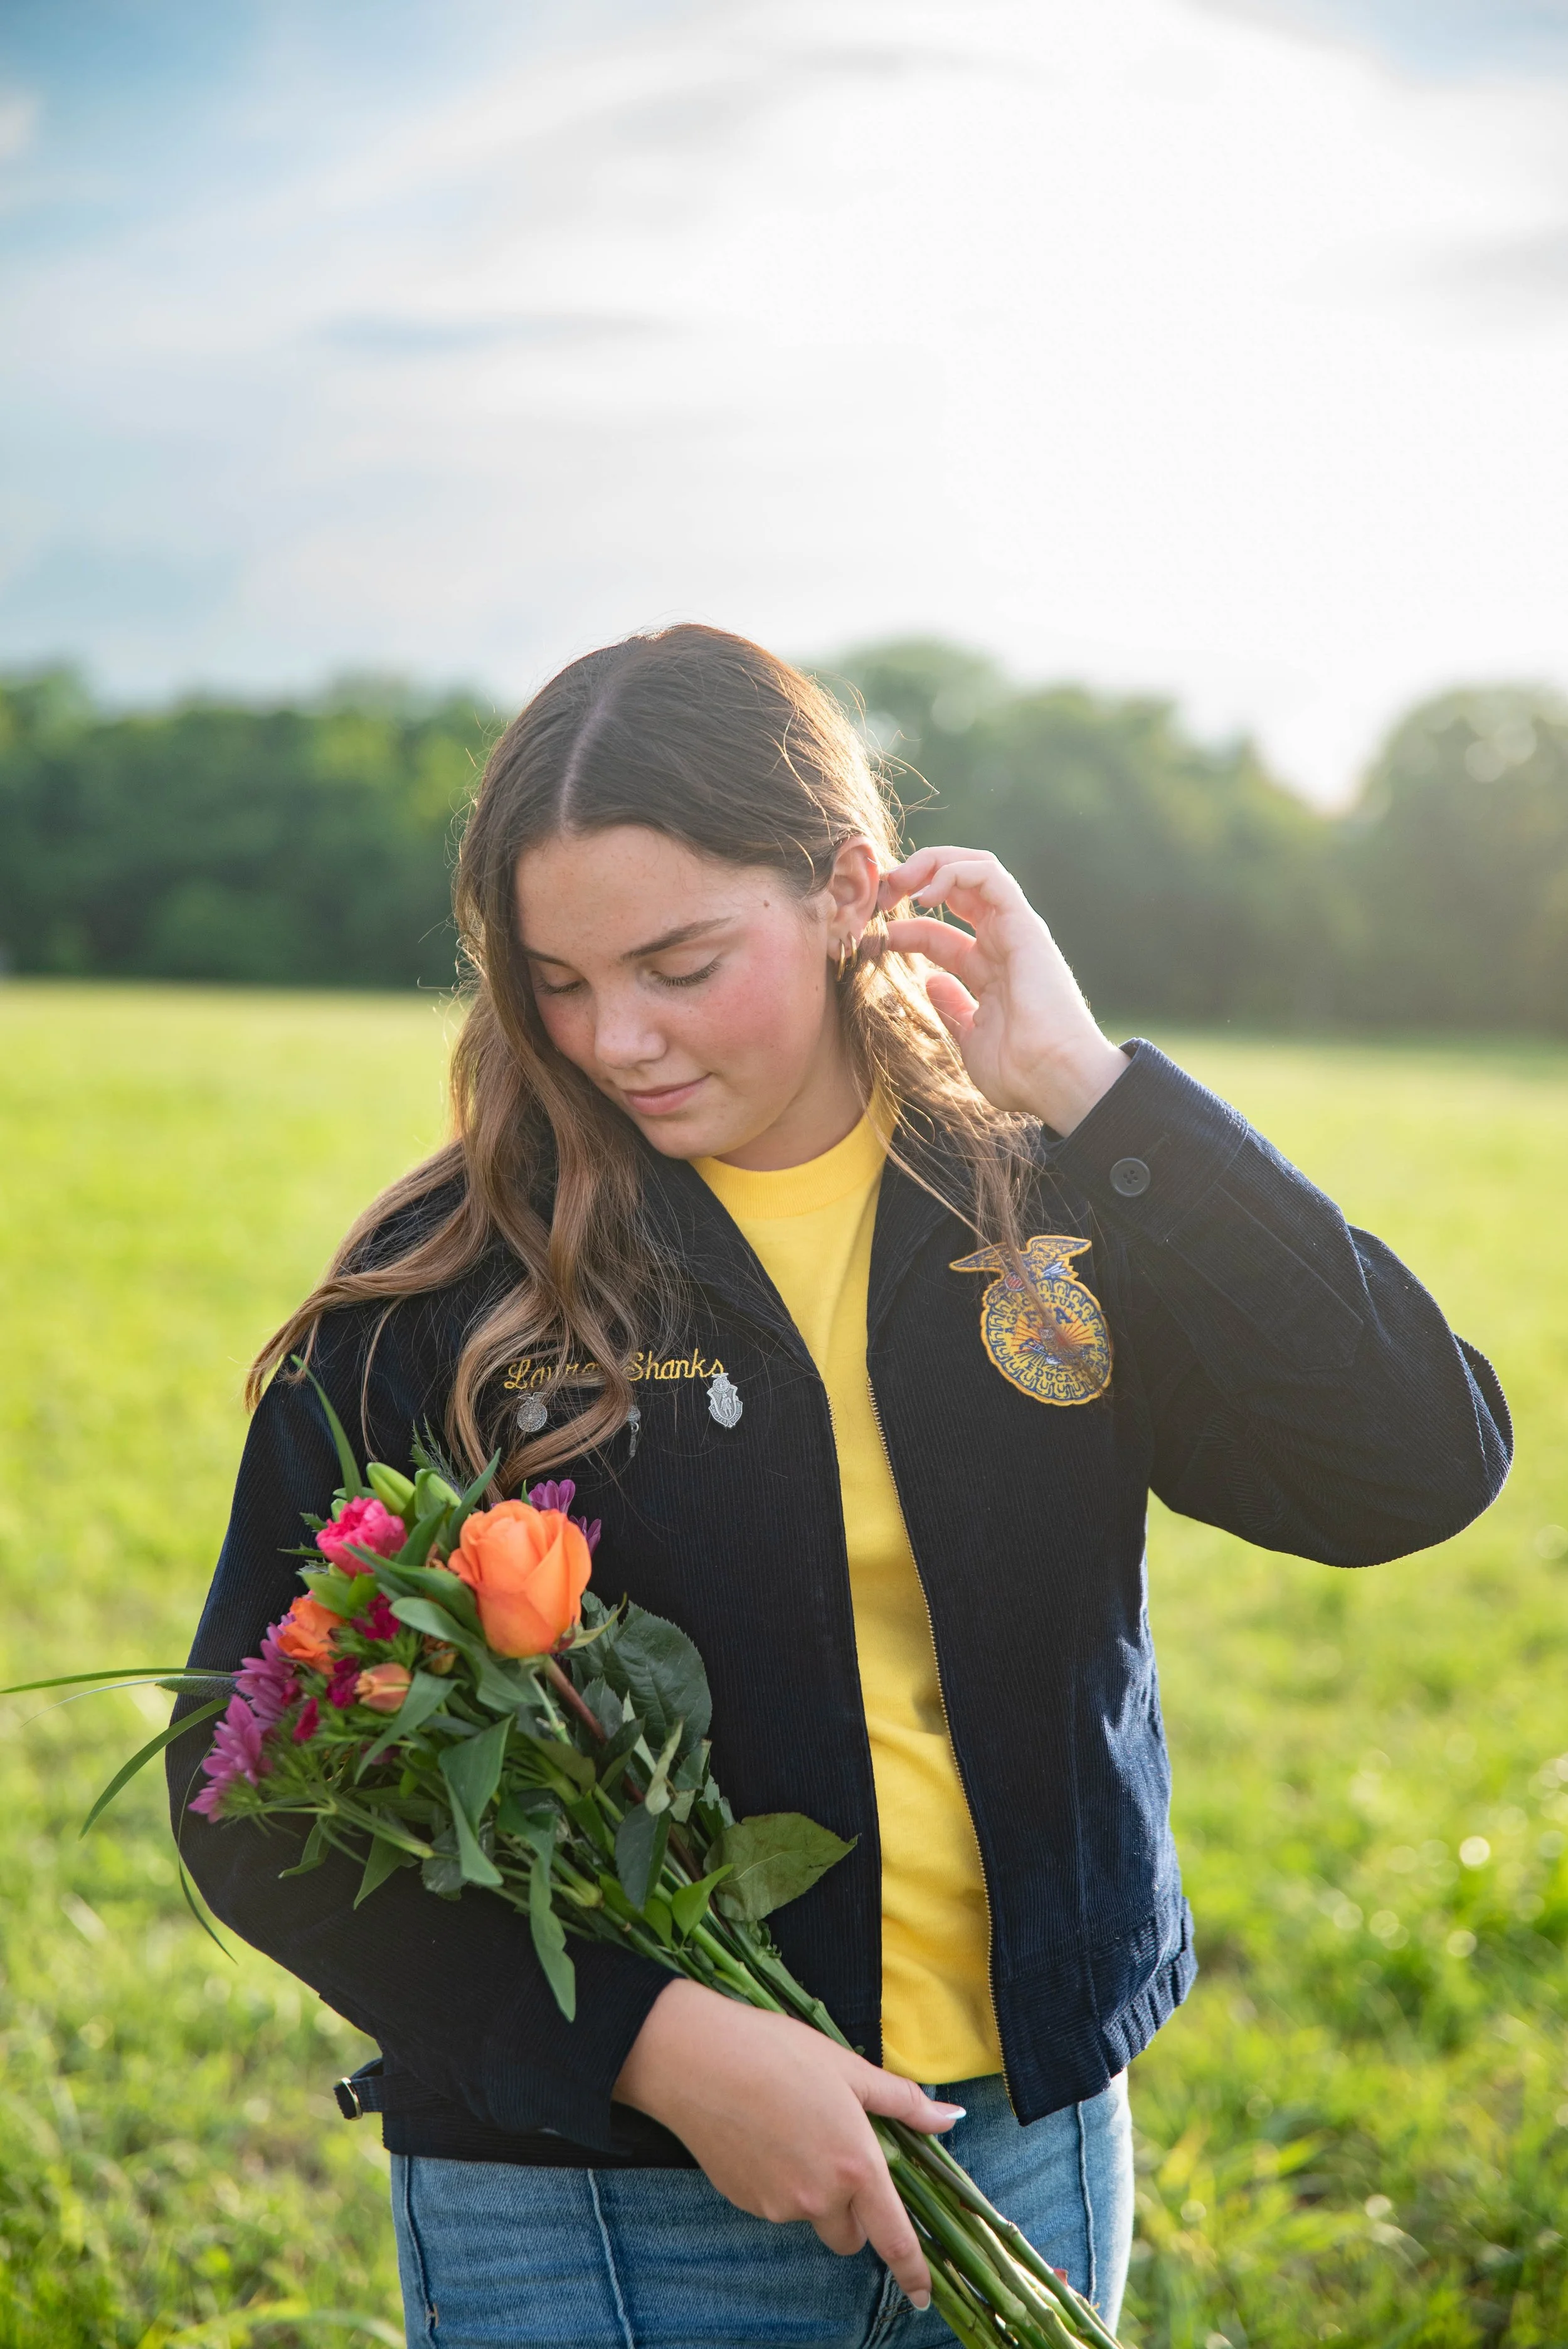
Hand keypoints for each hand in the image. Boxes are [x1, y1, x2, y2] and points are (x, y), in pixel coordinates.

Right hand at [613, 1979, 963, 2307]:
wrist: (697, 2058)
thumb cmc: (777, 2052)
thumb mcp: (848, 2068)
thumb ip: (903, 2103)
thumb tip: (951, 2118)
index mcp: (855, 2166)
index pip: (894, 2239)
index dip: (913, 2272)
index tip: (923, 2296)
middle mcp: (820, 2198)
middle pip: (850, 2235)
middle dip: (853, 2211)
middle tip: (838, 2153)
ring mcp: (779, 2206)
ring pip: (811, 2216)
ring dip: (813, 2191)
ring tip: (791, 2126)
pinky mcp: (746, 2202)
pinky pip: (777, 2204)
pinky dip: (779, 2182)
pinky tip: (763, 2135)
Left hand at [876, 846, 1128, 1133]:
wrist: (1054, 1079)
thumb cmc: (1019, 1071)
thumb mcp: (971, 1039)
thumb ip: (953, 1007)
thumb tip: (933, 983)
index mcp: (990, 972)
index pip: (939, 935)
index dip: (904, 930)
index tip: (872, 939)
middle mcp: (1002, 944)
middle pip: (957, 889)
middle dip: (913, 881)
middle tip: (879, 895)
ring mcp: (1015, 931)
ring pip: (974, 868)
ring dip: (930, 864)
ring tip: (896, 883)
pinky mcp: (1023, 923)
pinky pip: (989, 876)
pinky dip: (953, 871)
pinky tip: (925, 894)